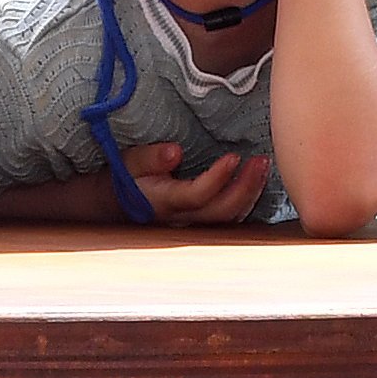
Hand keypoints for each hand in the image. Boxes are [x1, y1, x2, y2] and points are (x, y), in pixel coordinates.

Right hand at [119, 139, 271, 224]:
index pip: (196, 195)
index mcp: (163, 202)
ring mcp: (192, 225)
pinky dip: (245, 201)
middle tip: (261, 160)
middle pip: (220, 212)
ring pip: (228, 219)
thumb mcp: (128, 163)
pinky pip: (228, 219)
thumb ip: (150, 158)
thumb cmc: (122, 181)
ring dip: (250, 194)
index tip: (234, 156)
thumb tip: (175, 152)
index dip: (217, 178)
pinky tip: (256, 183)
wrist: (113, 208)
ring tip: (263, 168)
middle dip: (245, 187)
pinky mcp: (200, 224)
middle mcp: (180, 219)